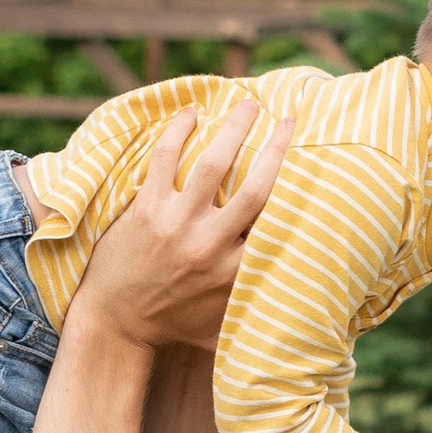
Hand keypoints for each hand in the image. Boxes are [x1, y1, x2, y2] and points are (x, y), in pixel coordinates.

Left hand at [71, 99, 292, 354]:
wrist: (115, 323)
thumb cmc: (173, 326)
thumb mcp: (223, 329)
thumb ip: (258, 318)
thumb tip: (301, 327)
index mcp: (235, 271)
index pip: (277, 223)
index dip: (299, 191)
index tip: (316, 163)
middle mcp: (209, 244)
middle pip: (255, 187)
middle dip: (277, 148)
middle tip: (290, 119)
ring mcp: (175, 224)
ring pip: (212, 164)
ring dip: (234, 128)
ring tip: (249, 103)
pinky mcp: (145, 210)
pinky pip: (163, 159)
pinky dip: (177, 130)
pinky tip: (192, 111)